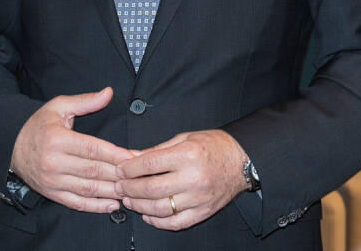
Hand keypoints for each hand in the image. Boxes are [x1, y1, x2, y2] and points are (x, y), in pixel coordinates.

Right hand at [10, 87, 135, 212]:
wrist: (11, 146)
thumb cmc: (38, 125)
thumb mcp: (58, 107)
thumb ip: (85, 101)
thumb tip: (108, 92)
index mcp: (58, 139)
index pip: (92, 149)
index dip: (115, 154)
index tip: (134, 157)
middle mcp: (54, 162)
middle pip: (93, 170)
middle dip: (118, 174)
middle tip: (138, 176)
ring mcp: (52, 181)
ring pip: (87, 189)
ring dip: (111, 191)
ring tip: (131, 191)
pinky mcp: (51, 194)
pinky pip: (76, 203)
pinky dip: (95, 206)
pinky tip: (112, 205)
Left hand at [115, 129, 248, 230]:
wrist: (242, 160)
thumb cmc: (213, 145)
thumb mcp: (184, 138)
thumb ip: (157, 150)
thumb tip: (132, 157)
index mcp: (187, 155)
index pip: (150, 164)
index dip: (130, 168)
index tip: (120, 170)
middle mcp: (193, 178)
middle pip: (152, 188)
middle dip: (129, 188)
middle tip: (118, 186)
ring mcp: (199, 197)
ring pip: (161, 208)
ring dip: (140, 206)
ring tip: (128, 200)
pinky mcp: (204, 211)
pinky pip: (176, 222)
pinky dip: (158, 222)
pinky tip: (147, 215)